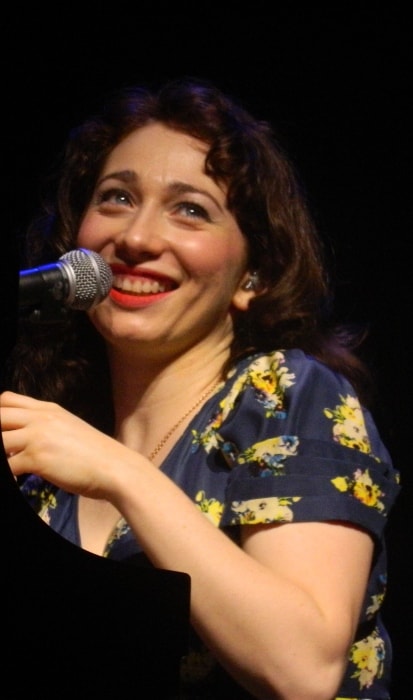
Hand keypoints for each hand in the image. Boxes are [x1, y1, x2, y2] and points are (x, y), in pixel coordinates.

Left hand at [0, 390, 121, 497]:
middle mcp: (40, 418)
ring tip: (12, 463)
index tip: (3, 430)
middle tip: (6, 449)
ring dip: (1, 453)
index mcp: (48, 409)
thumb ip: (47, 427)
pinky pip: (7, 466)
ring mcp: (38, 437)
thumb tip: (25, 439)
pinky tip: (17, 479)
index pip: (7, 399)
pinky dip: (8, 474)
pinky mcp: (37, 459)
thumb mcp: (70, 428)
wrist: (116, 468)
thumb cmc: (96, 454)